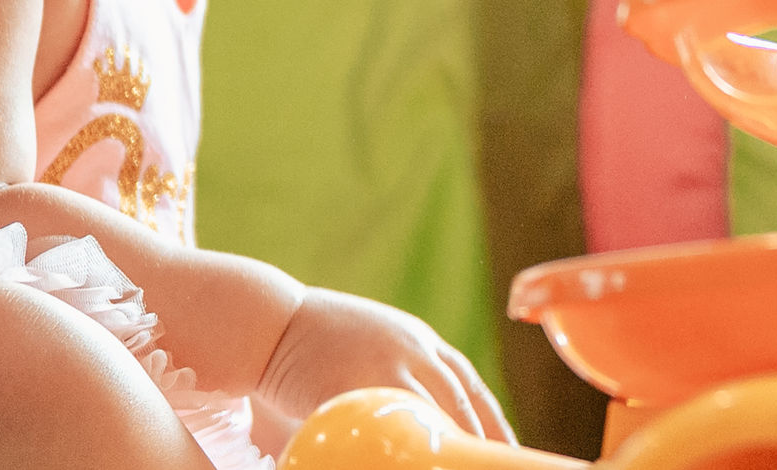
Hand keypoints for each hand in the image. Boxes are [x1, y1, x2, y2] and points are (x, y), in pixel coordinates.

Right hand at [257, 289, 512, 442]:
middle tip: (490, 466)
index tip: (507, 449)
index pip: (469, 386)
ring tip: (454, 468)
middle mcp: (412, 350)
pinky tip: (400, 463)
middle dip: (478, 440)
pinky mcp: (353, 386)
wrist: (269, 321)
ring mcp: (384, 366)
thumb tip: (426, 420)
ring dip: (443, 448)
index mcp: (421, 342)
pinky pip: (383, 426)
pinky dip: (397, 451)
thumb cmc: (317, 341)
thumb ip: (401, 377)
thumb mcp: (374, 346)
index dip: (492, 421)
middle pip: (459, 403)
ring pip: (430, 416)